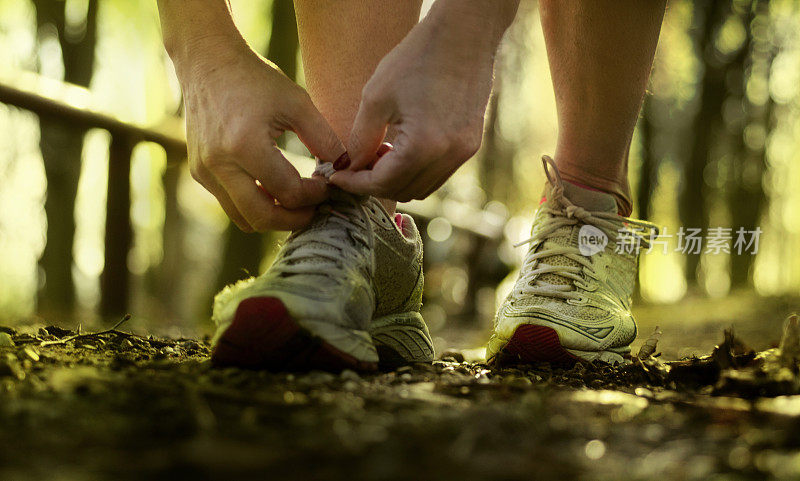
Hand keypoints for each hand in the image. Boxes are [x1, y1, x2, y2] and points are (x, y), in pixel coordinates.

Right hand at [179, 41, 343, 230]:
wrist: (207, 63)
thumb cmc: (255, 79)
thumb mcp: (297, 102)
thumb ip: (324, 138)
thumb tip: (343, 169)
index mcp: (245, 145)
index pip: (287, 192)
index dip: (314, 196)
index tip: (328, 186)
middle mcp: (219, 164)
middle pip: (261, 218)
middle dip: (294, 220)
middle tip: (316, 210)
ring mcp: (204, 172)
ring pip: (243, 218)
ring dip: (274, 218)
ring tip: (297, 203)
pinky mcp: (199, 173)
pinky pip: (231, 205)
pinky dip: (255, 206)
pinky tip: (275, 190)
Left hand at [330, 0, 517, 201]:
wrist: (464, 34)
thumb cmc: (416, 58)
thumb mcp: (376, 98)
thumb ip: (360, 140)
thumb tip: (349, 168)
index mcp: (423, 146)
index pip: (382, 184)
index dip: (355, 184)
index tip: (336, 176)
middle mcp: (449, 156)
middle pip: (404, 191)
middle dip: (375, 184)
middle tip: (356, 164)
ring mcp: (464, 152)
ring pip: (423, 188)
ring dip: (397, 179)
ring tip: (379, 152)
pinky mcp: (471, 144)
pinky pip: (438, 173)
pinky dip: (416, 170)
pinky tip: (401, 147)